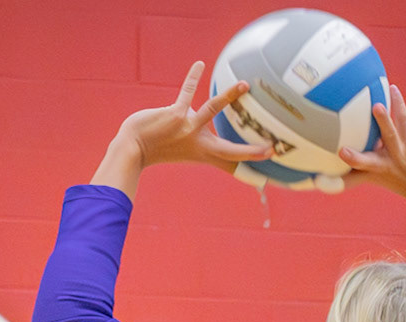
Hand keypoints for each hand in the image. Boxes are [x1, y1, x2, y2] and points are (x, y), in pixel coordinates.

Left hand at [91, 62, 272, 198]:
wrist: (134, 148)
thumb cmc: (158, 147)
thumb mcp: (185, 149)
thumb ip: (200, 140)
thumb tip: (210, 122)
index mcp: (204, 154)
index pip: (231, 163)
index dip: (250, 167)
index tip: (269, 171)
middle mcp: (199, 144)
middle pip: (230, 150)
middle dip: (251, 152)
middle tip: (271, 150)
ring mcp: (188, 129)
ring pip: (212, 111)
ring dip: (228, 97)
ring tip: (244, 84)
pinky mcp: (175, 115)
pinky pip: (187, 92)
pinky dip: (193, 78)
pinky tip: (199, 65)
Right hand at [339, 84, 405, 196]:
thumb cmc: (395, 178)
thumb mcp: (373, 176)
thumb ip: (353, 170)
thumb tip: (331, 160)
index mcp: (369, 174)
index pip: (348, 181)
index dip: (332, 182)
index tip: (316, 182)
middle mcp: (382, 166)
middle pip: (364, 164)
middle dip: (354, 159)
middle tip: (342, 152)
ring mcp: (397, 154)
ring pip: (389, 136)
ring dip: (383, 121)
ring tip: (377, 107)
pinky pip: (403, 121)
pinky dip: (398, 104)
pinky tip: (393, 89)